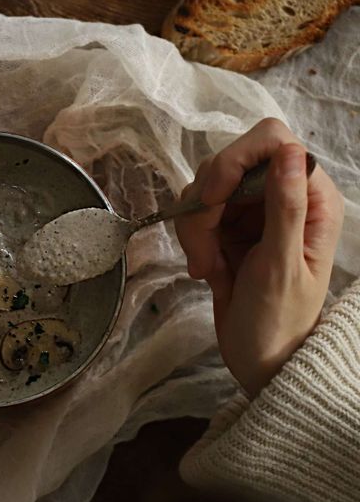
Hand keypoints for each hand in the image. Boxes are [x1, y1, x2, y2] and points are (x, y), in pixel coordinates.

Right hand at [175, 119, 343, 396]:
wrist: (260, 359)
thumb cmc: (279, 321)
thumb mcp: (281, 266)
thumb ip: (285, 206)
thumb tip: (289, 149)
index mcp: (311, 199)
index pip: (270, 142)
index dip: (234, 160)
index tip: (213, 198)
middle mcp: (282, 195)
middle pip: (228, 163)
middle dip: (207, 206)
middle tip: (205, 251)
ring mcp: (252, 210)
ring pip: (204, 188)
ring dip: (195, 227)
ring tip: (207, 267)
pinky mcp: (227, 225)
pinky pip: (194, 210)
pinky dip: (190, 237)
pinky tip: (205, 268)